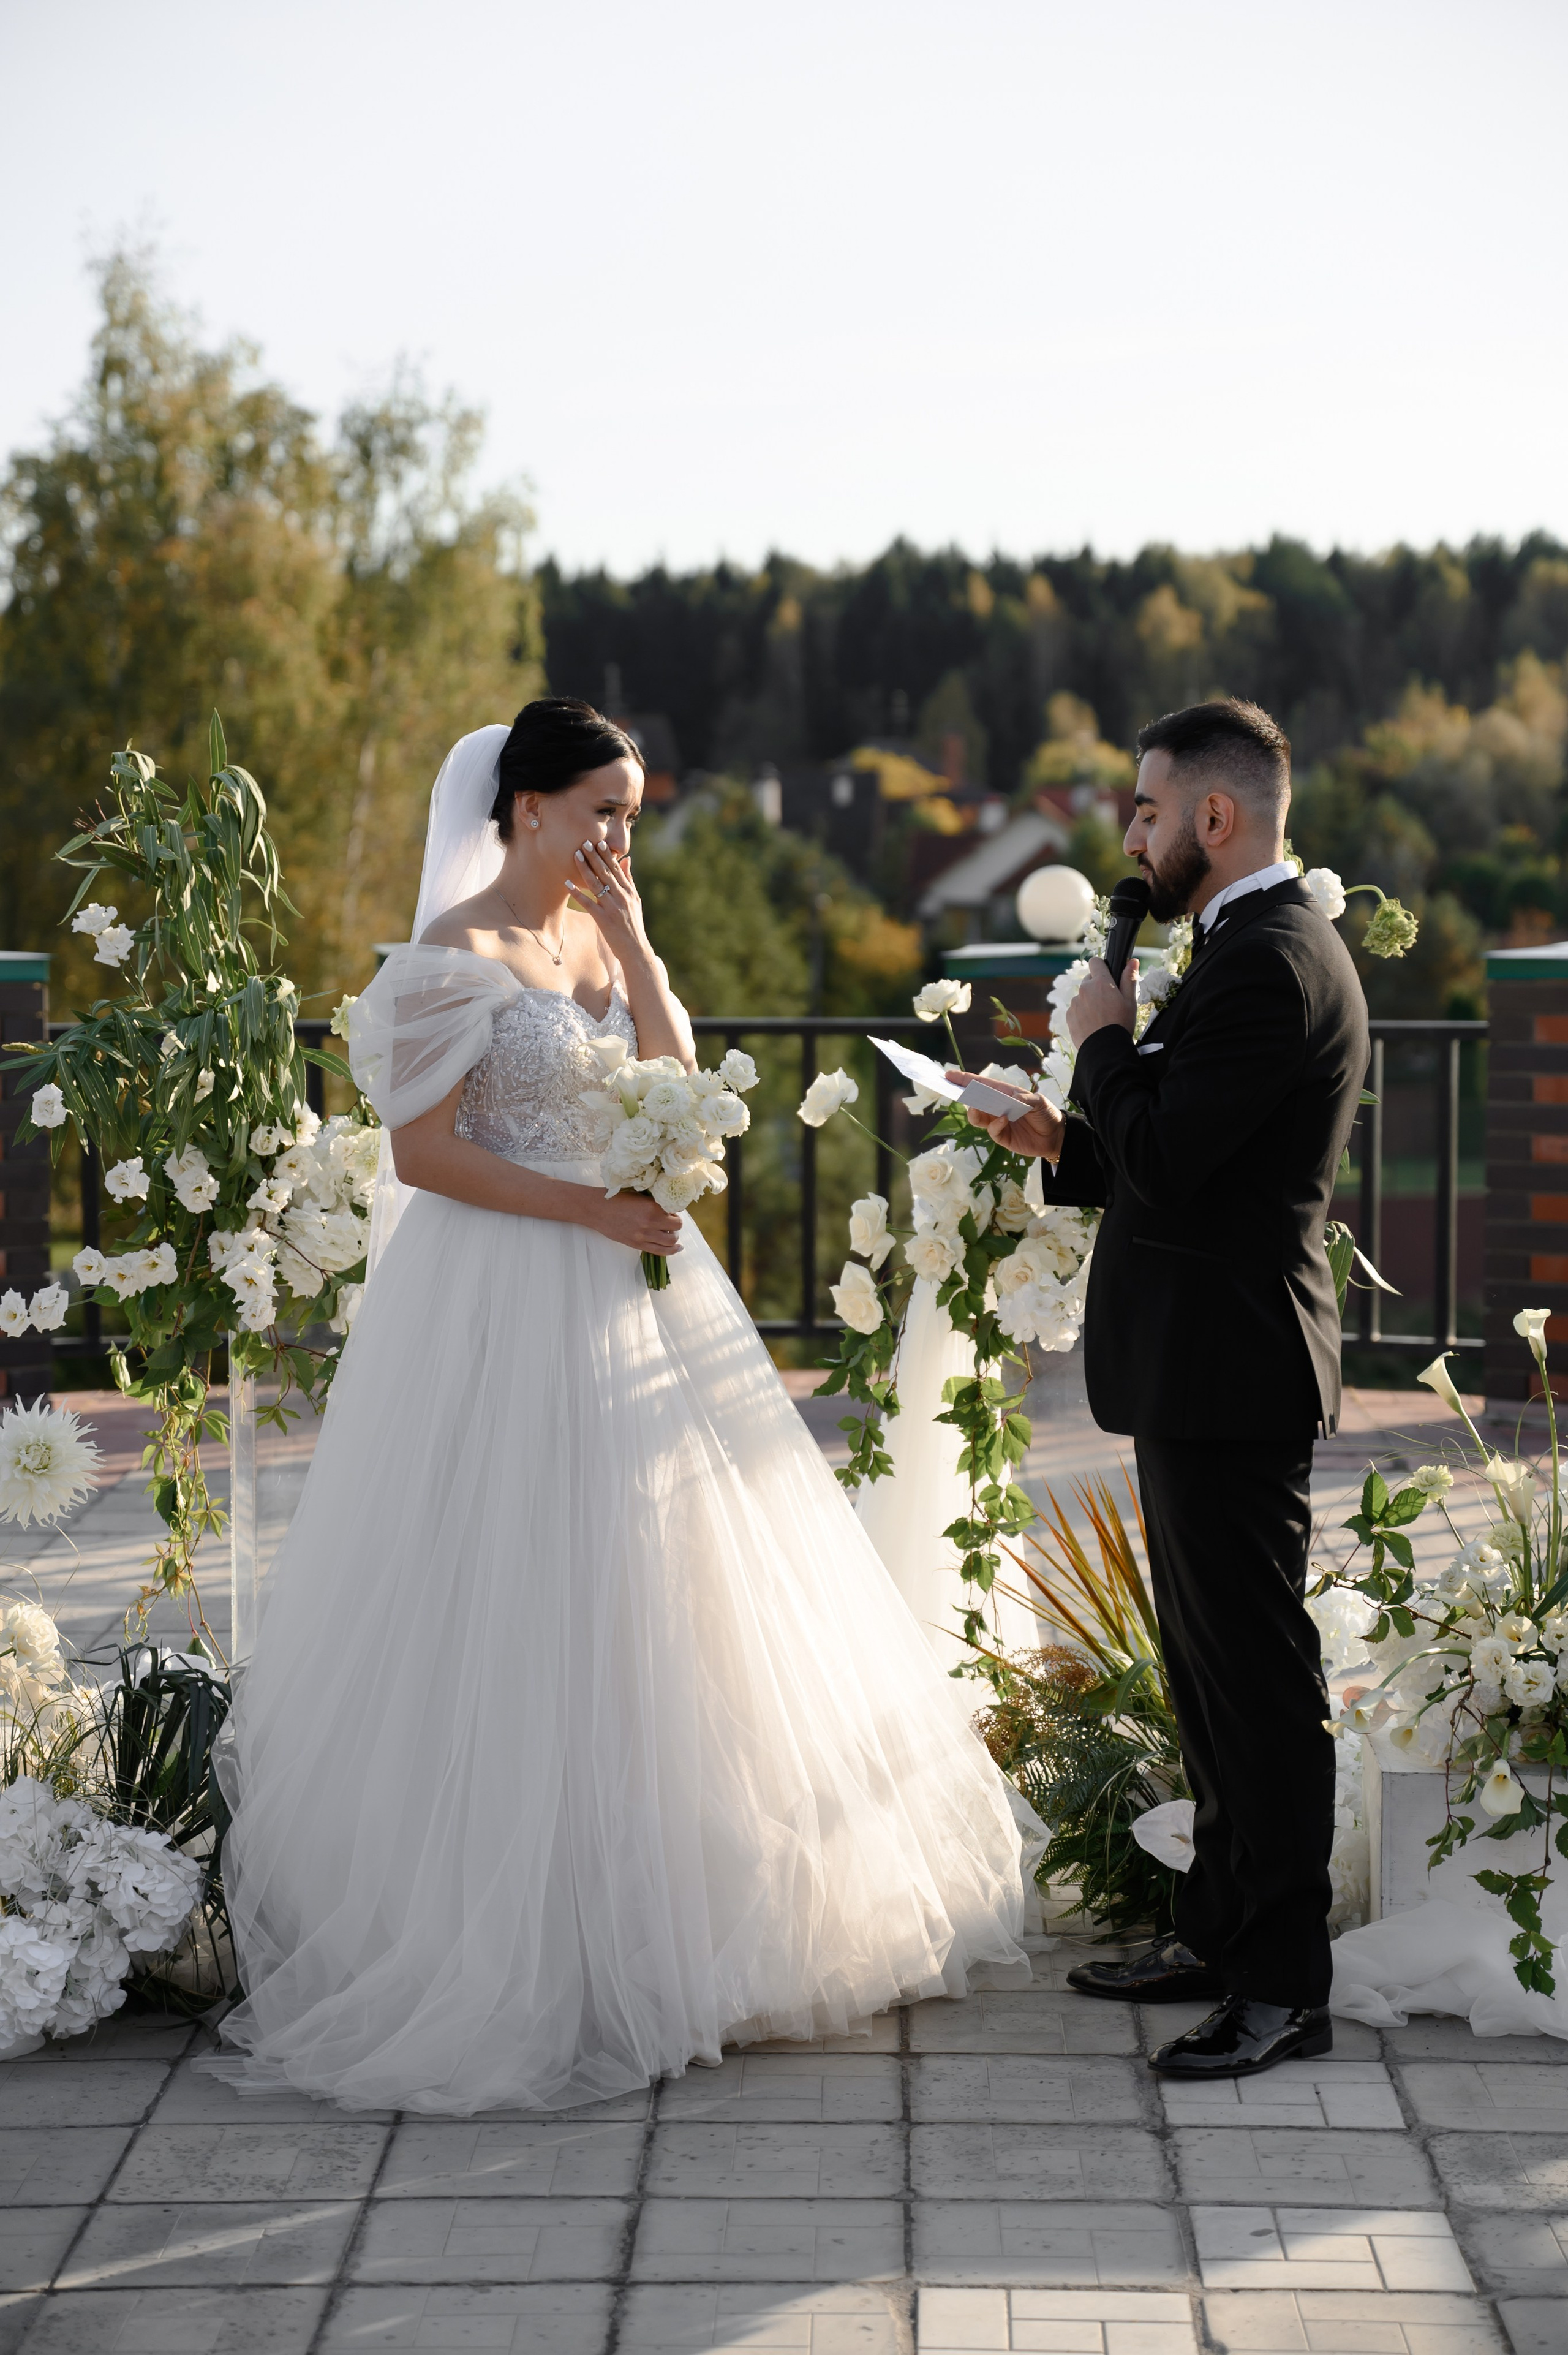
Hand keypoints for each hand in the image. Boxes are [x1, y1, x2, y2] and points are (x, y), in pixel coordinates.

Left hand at [565, 836, 646, 960]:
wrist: (636, 949)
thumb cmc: (633, 925)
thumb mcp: (635, 900)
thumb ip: (629, 880)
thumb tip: (627, 860)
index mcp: (629, 892)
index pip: (617, 869)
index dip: (607, 855)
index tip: (599, 841)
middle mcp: (622, 897)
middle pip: (606, 873)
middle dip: (595, 857)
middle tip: (584, 842)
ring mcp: (612, 908)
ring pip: (597, 884)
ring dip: (585, 869)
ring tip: (576, 855)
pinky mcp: (603, 920)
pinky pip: (588, 903)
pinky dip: (577, 893)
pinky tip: (567, 883)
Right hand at [590, 1189, 683, 1257]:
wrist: (596, 1209)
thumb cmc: (615, 1198)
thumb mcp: (638, 1194)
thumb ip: (654, 1201)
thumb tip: (669, 1207)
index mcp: (651, 1206)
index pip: (675, 1210)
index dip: (675, 1209)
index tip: (671, 1209)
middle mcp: (650, 1222)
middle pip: (677, 1226)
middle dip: (676, 1223)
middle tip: (670, 1220)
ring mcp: (643, 1236)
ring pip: (671, 1241)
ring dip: (674, 1236)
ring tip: (669, 1232)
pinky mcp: (637, 1245)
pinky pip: (661, 1251)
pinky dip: (672, 1250)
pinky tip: (677, 1247)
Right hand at [943, 1070, 1065, 1163]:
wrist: (1056, 1136)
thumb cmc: (1047, 1114)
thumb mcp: (1040, 1102)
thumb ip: (1026, 1099)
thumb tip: (1011, 1098)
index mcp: (1004, 1093)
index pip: (981, 1084)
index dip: (965, 1079)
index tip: (949, 1075)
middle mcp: (997, 1107)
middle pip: (974, 1100)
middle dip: (962, 1095)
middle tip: (954, 1091)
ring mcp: (997, 1122)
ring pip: (977, 1117)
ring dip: (974, 1112)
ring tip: (976, 1108)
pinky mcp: (1002, 1137)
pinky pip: (992, 1131)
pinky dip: (995, 1125)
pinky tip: (1004, 1121)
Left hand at [1065, 956, 1137, 1049]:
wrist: (1105, 1049)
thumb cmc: (1120, 1024)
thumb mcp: (1130, 1001)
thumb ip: (1129, 979)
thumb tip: (1133, 961)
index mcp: (1100, 983)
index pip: (1095, 962)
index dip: (1101, 966)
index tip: (1106, 974)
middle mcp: (1084, 990)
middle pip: (1089, 980)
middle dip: (1097, 987)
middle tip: (1109, 1002)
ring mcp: (1075, 1002)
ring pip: (1082, 996)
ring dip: (1089, 1001)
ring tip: (1101, 1017)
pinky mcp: (1069, 1015)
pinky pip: (1076, 1009)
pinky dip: (1082, 1013)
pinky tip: (1092, 1024)